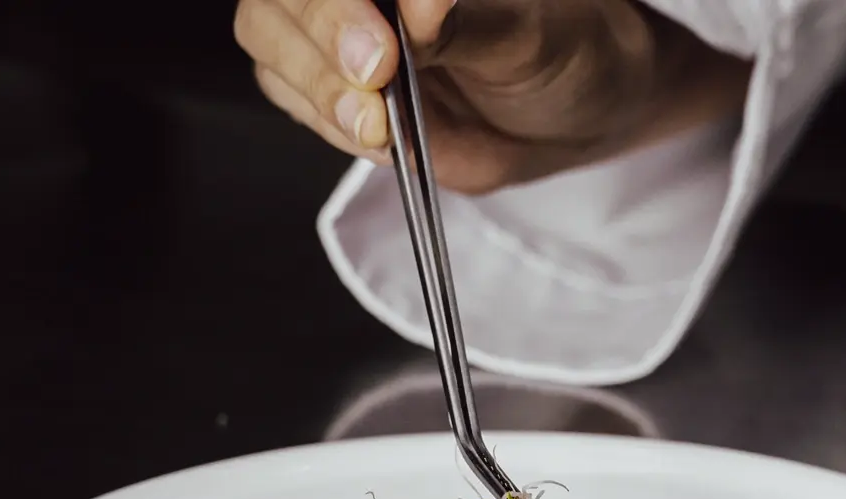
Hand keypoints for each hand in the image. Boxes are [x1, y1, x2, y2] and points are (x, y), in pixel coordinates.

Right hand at [232, 0, 749, 193]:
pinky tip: (378, 137)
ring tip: (379, 128)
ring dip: (318, 92)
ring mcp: (336, 30)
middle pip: (277, 2)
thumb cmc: (563, 49)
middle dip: (319, 48)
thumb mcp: (530, 34)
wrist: (576, 112)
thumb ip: (469, 22)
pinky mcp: (335, 87)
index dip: (335, 7)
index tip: (381, 51)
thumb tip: (423, 6)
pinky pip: (294, 98)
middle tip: (376, 85)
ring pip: (270, 44)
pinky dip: (328, 122)